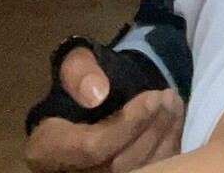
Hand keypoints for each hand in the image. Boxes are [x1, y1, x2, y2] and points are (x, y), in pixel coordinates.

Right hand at [24, 48, 183, 170]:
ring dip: (163, 138)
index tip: (153, 97)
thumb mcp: (74, 62)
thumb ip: (79, 71)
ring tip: (173, 104)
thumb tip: (96, 94)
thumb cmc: (79, 83)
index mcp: (48, 148)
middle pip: (118, 165)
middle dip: (150, 129)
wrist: (85, 104)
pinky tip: (174, 121)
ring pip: (137, 172)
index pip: (92, 147)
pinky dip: (168, 149)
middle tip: (168, 96)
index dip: (127, 124)